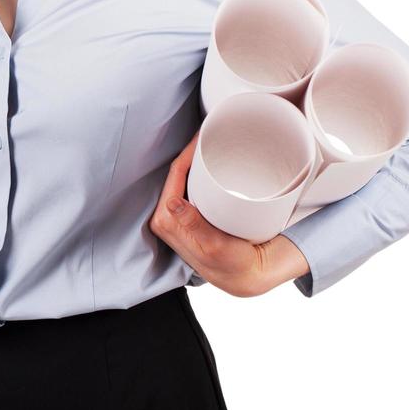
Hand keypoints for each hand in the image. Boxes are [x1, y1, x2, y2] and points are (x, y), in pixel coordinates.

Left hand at [148, 130, 307, 296]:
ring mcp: (174, 216)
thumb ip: (193, 224)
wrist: (243, 274)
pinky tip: (206, 164)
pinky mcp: (184, 216)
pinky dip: (195, 172)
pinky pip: (185, 186)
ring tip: (208, 145)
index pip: (175, 174)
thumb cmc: (231, 262)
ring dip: (193, 162)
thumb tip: (172, 204)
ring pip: (180, 178)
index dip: (189, 152)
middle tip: (208, 135)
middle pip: (176, 173)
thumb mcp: (214, 245)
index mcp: (167, 221)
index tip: (204, 136)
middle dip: (190, 153)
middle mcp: (165, 217)